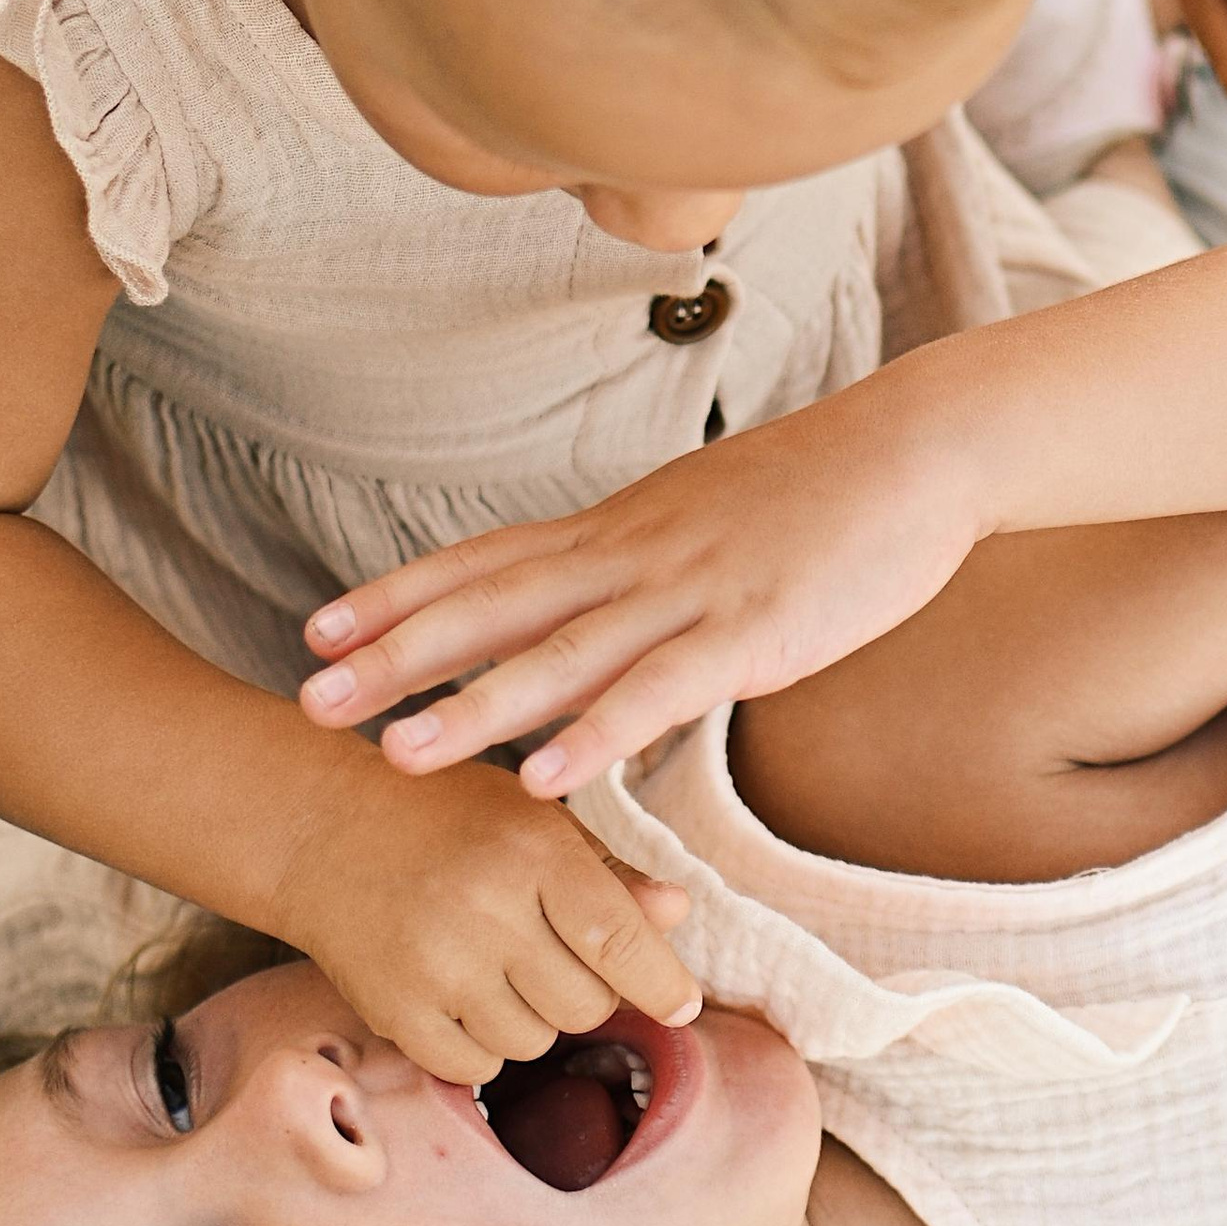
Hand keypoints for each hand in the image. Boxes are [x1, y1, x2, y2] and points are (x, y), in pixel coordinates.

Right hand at [276, 756, 699, 1084]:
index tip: (682, 1005)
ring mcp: (436, 965)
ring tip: (497, 967)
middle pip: (586, 1006)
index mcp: (533, 852)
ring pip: (535, 1041)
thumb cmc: (449, 820)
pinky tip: (462, 995)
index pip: (619, 940)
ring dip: (532, 1019)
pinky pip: (476, 1065)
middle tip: (553, 958)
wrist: (323, 831)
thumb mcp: (535, 821)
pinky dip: (482, 1044)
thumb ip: (610, 871)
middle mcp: (486, 910)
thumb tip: (677, 913)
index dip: (661, 982)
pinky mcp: (395, 1008)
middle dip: (586, 993)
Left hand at [299, 389, 982, 798]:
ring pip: (560, 654)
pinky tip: (545, 778)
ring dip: (472, 707)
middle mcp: (635, 556)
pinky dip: (597, 733)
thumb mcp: (716, 527)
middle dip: (397, 655)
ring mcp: (690, 592)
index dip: (402, 594)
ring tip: (394, 752)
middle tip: (308, 697)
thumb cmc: (828, 493)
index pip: (490, 560)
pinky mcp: (753, 631)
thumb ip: (655, 576)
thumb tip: (612, 634)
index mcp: (624, 530)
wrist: (918, 448)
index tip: (319, 627)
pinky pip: (661, 690)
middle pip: (496, 606)